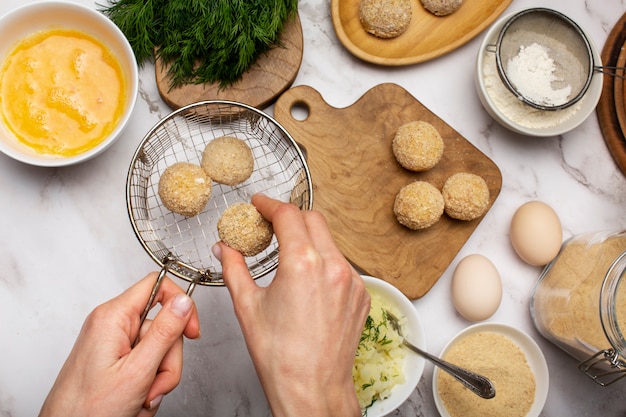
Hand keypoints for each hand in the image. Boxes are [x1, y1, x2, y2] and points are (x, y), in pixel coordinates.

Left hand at [39, 273, 199, 416]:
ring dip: (158, 377)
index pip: (157, 285)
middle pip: (162, 326)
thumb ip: (164, 333)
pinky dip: (148, 383)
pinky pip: (146, 363)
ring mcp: (113, 343)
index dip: (181, 304)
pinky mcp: (115, 359)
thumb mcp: (137, 371)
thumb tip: (183, 302)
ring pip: (158, 349)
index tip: (192, 330)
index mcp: (113, 317)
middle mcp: (111, 325)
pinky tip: (137, 399)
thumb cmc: (87, 409)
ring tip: (142, 397)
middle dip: (167, 359)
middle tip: (155, 384)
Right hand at [213, 194, 370, 416]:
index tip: (259, 204)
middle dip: (291, 217)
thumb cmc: (280, 356)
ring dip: (309, 240)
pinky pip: (342, 265)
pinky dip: (324, 262)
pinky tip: (308, 280)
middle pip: (313, 220)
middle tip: (271, 225)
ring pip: (330, 242)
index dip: (270, 204)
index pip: (288, 214)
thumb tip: (224, 249)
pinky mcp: (361, 295)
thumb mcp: (247, 306)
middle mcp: (333, 266)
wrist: (313, 390)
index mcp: (302, 263)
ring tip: (288, 256)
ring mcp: (352, 281)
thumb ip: (234, 269)